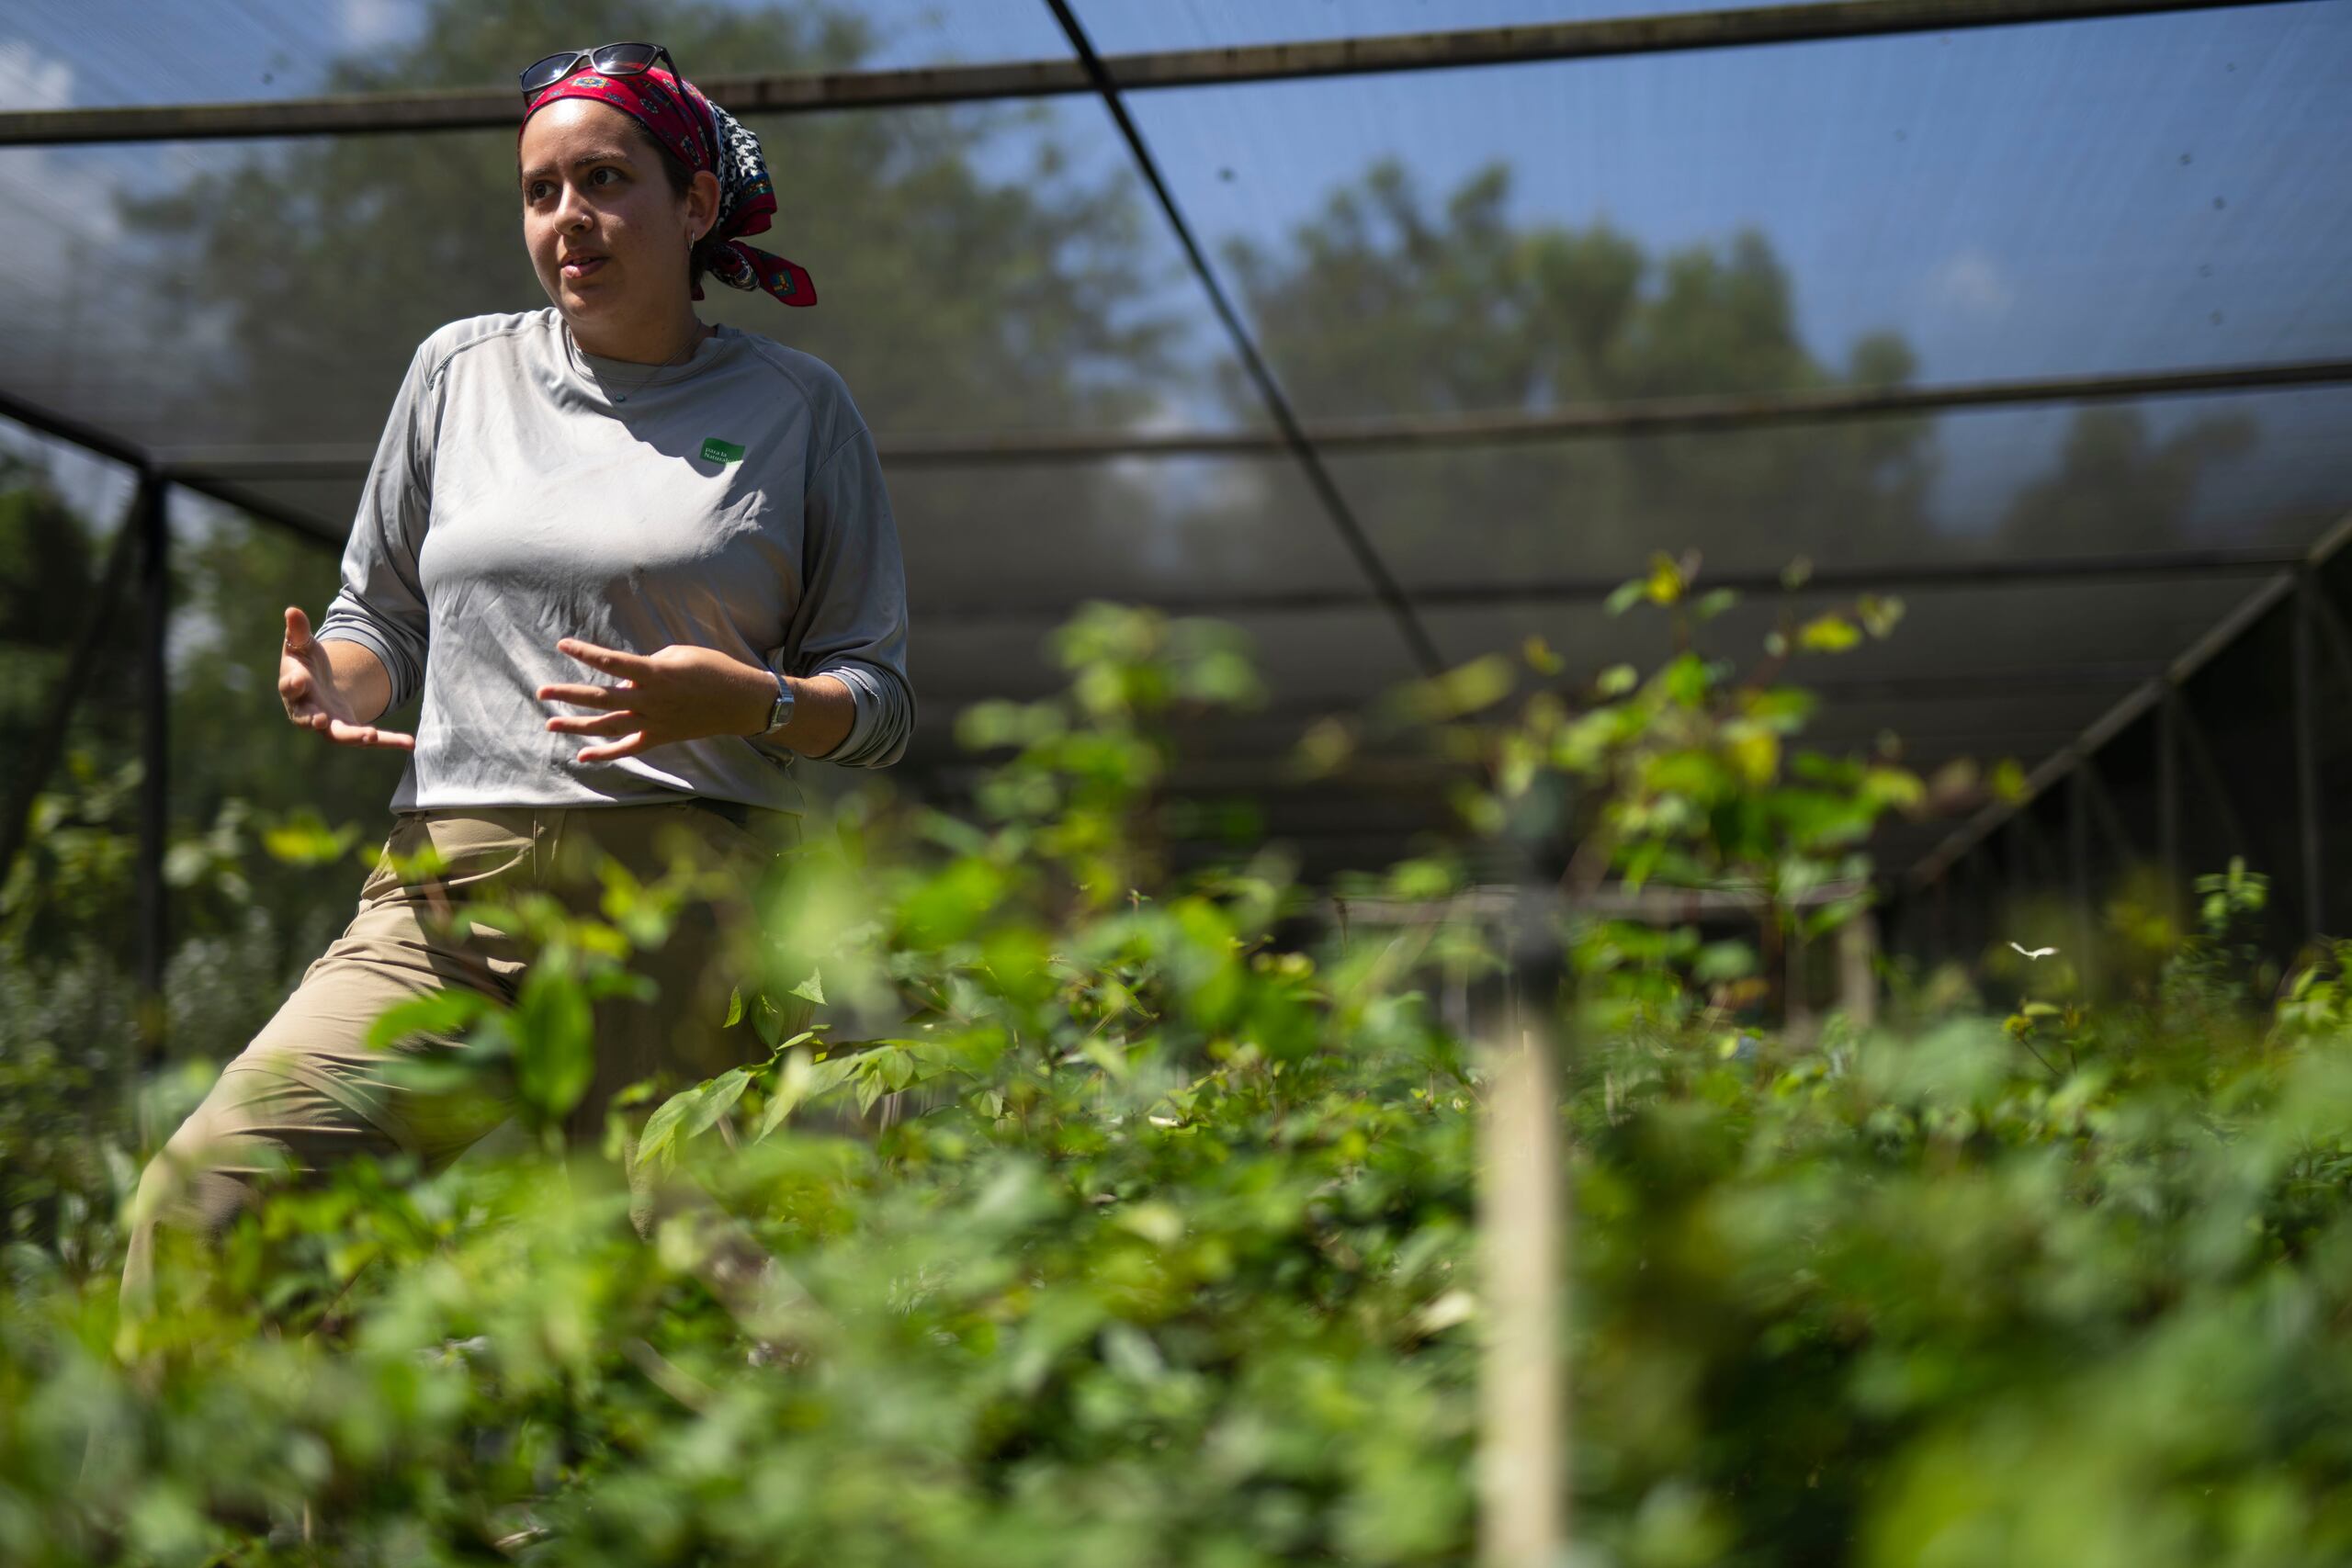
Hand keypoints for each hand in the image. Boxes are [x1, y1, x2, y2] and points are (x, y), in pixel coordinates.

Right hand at [279, 607, 413, 749]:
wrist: (318, 687)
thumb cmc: (305, 663)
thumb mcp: (302, 645)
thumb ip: (298, 630)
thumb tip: (292, 610)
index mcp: (294, 688)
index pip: (290, 687)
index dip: (292, 684)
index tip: (297, 680)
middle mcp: (308, 710)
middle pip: (308, 718)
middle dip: (312, 719)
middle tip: (319, 720)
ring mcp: (330, 724)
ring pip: (339, 735)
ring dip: (354, 736)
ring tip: (370, 735)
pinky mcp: (351, 731)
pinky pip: (369, 738)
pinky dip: (389, 741)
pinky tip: (410, 742)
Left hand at [538, 638, 774, 763]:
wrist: (741, 701)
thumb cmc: (714, 669)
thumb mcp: (680, 654)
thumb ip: (648, 664)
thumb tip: (628, 678)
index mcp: (655, 673)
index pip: (611, 662)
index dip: (585, 652)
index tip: (562, 644)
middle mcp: (650, 700)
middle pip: (601, 698)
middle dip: (569, 694)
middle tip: (542, 692)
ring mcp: (654, 722)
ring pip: (608, 725)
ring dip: (577, 726)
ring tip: (550, 723)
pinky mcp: (661, 737)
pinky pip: (628, 748)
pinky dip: (605, 754)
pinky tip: (582, 755)